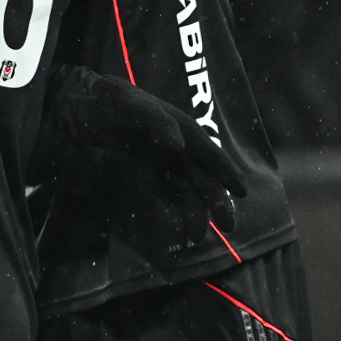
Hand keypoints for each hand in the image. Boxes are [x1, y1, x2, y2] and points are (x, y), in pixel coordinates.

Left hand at [81, 75, 246, 234]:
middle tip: (228, 228)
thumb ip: (158, 124)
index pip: (212, 156)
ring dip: (197, 214)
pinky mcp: (155, 178)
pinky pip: (170, 196)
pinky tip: (184, 230)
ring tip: (196, 237)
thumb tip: (176, 147)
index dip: (228, 173)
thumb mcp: (139, 108)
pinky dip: (179, 211)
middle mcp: (186, 152)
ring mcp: (171, 167)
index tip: (242, 191)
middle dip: (218, 203)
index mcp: (189, 133)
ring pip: (190, 194)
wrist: (98, 111)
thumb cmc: (123, 103)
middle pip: (207, 181)